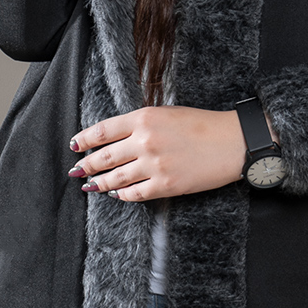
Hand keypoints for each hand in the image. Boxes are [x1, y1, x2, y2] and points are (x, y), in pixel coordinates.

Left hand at [68, 106, 247, 200]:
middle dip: (86, 165)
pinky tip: (116, 194)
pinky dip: (121, 195)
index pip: (102, 130)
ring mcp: (154, 164)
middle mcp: (145, 140)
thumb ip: (140, 123)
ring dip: (99, 183)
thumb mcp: (167, 112)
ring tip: (90, 185)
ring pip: (115, 178)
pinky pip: (134, 194)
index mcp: (144, 118)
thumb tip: (115, 137)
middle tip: (76, 170)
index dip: (84, 140)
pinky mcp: (165, 185)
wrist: (232, 142)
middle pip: (104, 156)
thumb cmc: (202, 124)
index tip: (75, 145)